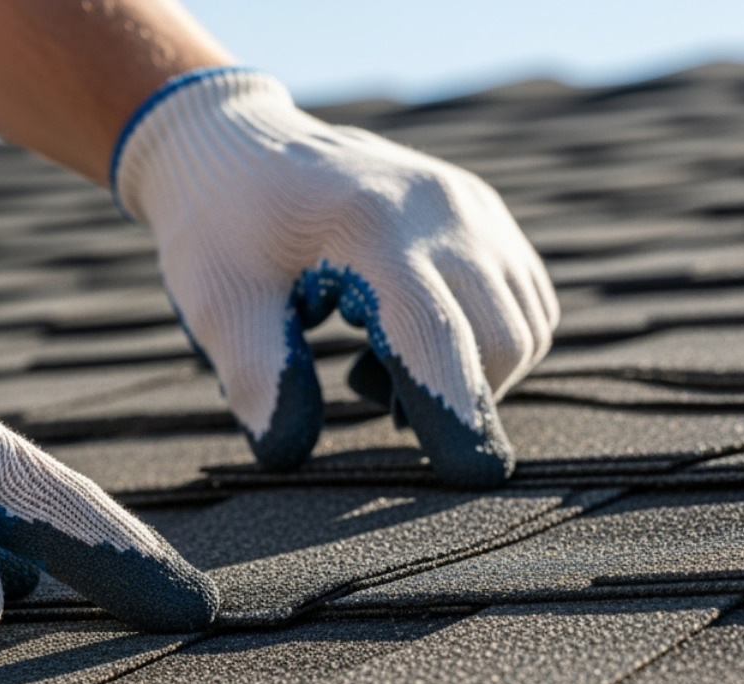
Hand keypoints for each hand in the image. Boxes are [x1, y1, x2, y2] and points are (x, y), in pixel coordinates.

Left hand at [114, 68, 558, 487]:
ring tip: (379, 356)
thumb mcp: (219, 303)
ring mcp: (473, 207)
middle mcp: (441, 211)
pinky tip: (409, 330)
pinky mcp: (486, 213)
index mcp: (370, 229)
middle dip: (454, 400)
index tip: (473, 478)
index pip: (437, 338)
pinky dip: (485, 341)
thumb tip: (287, 454)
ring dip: (470, 372)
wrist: (239, 145)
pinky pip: (524, 301)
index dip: (457, 415)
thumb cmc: (221, 228)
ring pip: (524, 326)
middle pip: (500, 341)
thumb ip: (257, 376)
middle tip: (364, 389)